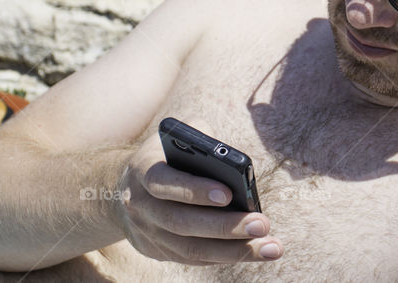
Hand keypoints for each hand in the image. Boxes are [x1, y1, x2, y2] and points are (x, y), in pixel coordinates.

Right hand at [116, 123, 282, 264]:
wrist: (126, 188)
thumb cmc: (166, 156)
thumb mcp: (175, 136)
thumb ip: (199, 136)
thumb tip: (231, 157)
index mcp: (144, 172)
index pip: (165, 183)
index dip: (194, 190)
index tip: (228, 194)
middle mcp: (141, 206)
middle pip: (182, 223)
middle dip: (224, 226)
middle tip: (262, 224)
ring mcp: (149, 233)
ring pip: (191, 250)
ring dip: (234, 250)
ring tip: (270, 247)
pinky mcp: (160, 252)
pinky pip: (195, 260)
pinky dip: (226, 257)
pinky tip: (254, 251)